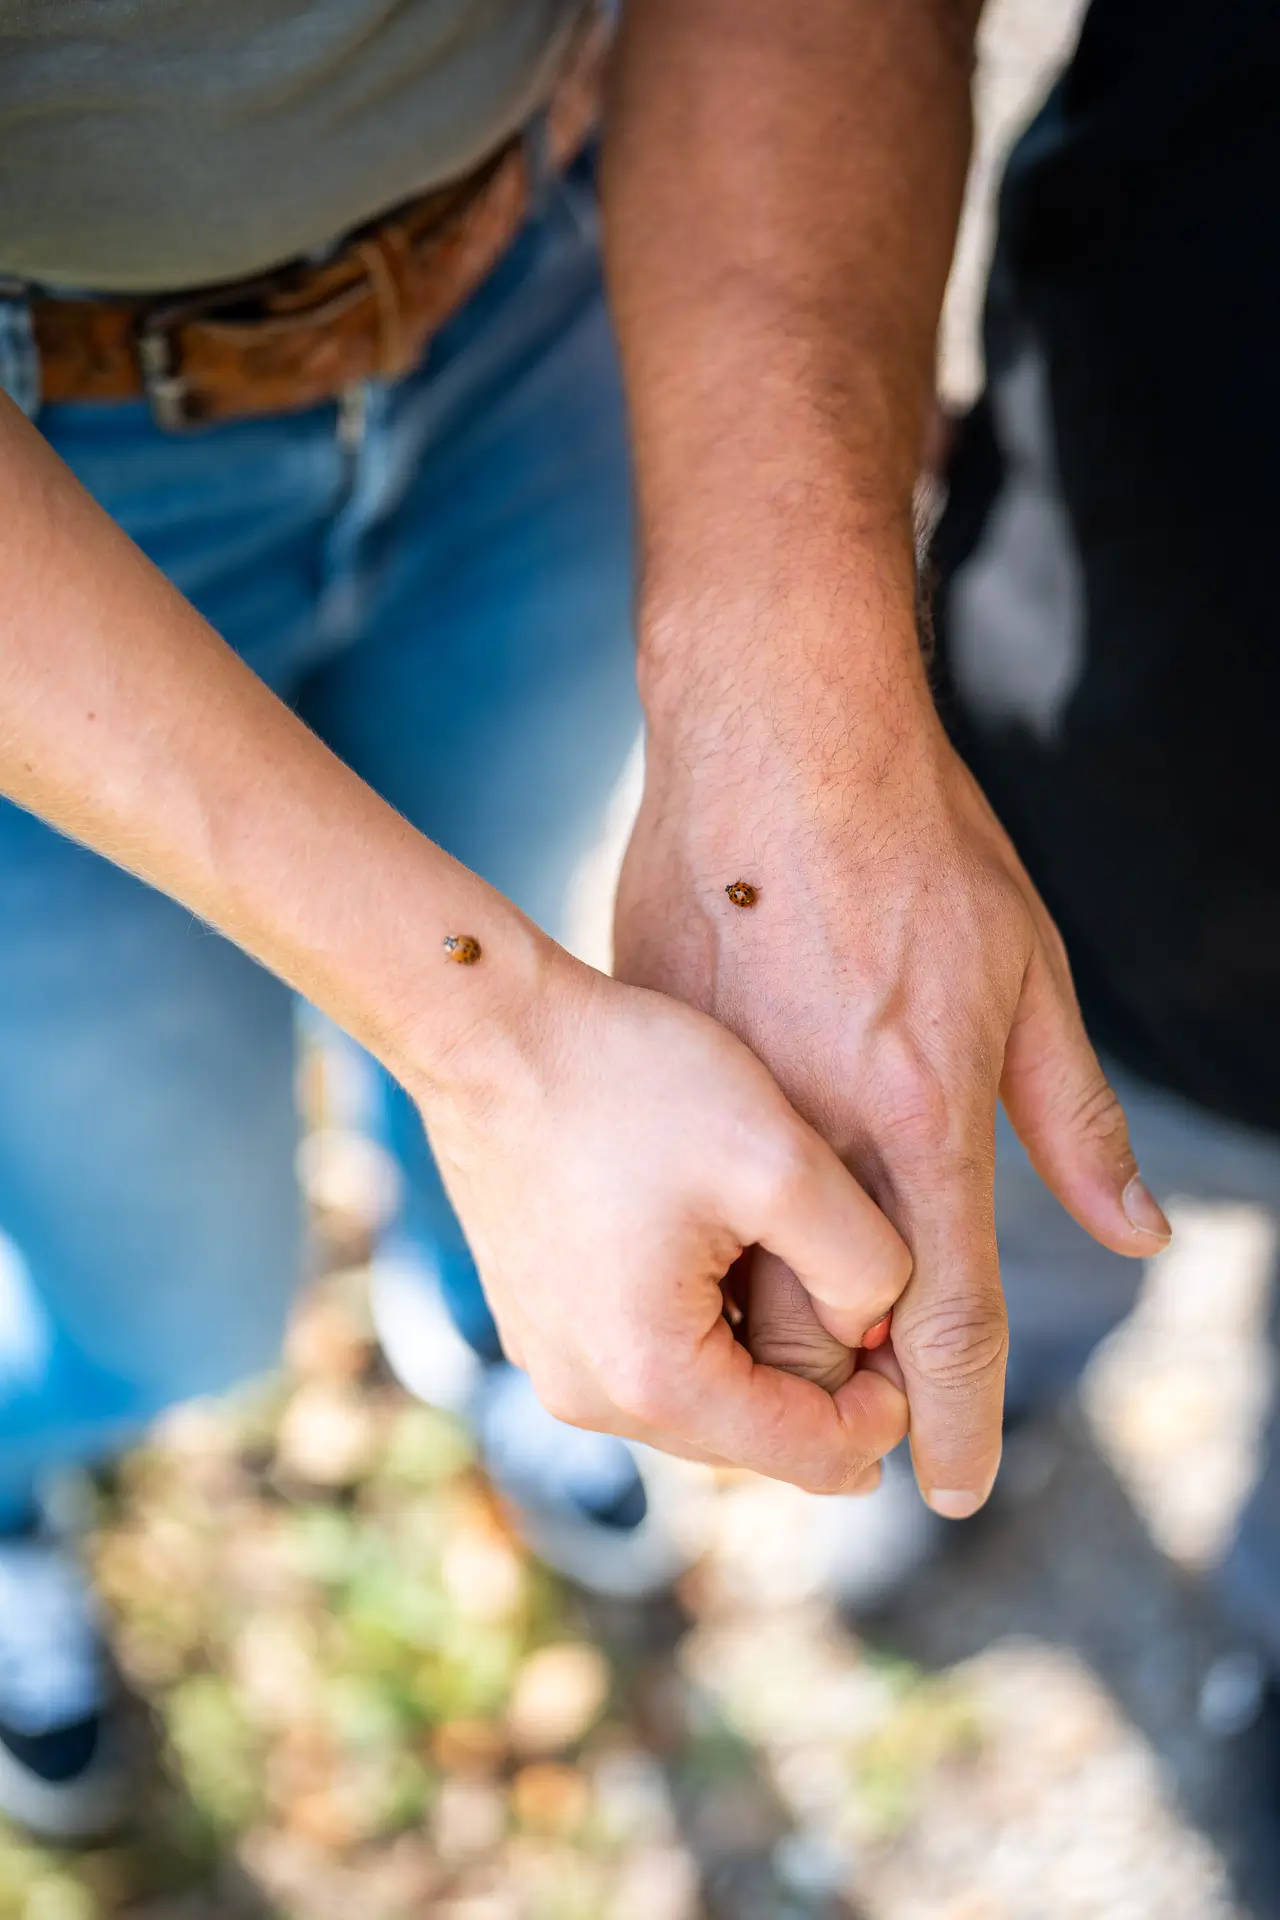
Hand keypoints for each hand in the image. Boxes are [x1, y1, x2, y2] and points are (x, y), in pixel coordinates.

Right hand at [416, 948, 911, 1490]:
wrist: (490, 1030)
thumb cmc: (632, 1082)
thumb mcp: (782, 1162)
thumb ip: (863, 1264)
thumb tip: (877, 1330)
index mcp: (655, 1378)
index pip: (816, 1458)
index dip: (888, 1410)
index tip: (911, 1331)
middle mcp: (590, 1397)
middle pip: (756, 1437)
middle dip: (822, 1382)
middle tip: (866, 1288)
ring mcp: (553, 1361)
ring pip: (705, 1396)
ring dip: (762, 1348)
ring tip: (794, 1254)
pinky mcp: (538, 1320)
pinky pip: (649, 1354)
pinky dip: (704, 1321)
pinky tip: (725, 1239)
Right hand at [617, 629, 1169, 1516]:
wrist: (762, 739)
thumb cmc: (908, 843)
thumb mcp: (1024, 971)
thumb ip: (1072, 1120)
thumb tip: (1139, 1236)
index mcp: (914, 1117)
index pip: (943, 1317)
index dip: (955, 1416)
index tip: (955, 1488)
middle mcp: (803, 1139)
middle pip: (817, 1333)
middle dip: (844, 1384)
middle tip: (867, 1385)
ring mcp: (710, 1108)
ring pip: (725, 1287)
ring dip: (767, 1319)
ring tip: (788, 1293)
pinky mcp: (645, 1075)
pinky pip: (667, 1209)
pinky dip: (702, 1241)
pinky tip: (713, 1205)